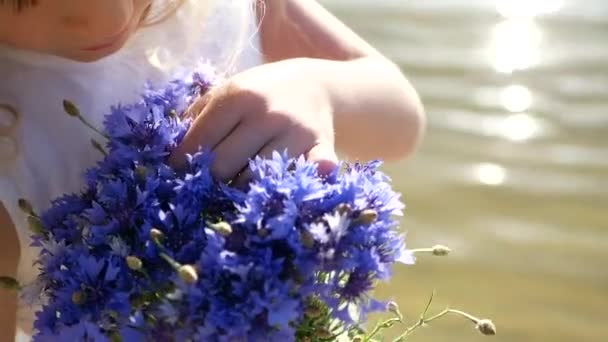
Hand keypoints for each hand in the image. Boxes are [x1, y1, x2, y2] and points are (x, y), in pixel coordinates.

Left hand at [170, 59, 337, 184]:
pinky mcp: (322, 148)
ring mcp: (296, 133)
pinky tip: (288, 185)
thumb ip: (196, 115)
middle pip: (223, 167)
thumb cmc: (263, 93)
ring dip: (244, 186)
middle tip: (211, 180)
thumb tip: (165, 150)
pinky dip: (298, 184)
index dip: (182, 163)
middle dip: (211, 178)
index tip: (177, 173)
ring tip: (241, 179)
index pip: (198, 142)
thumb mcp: (228, 90)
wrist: (318, 87)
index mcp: (238, 96)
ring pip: (255, 181)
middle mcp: (267, 114)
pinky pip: (308, 175)